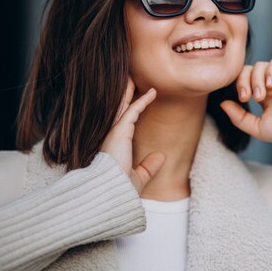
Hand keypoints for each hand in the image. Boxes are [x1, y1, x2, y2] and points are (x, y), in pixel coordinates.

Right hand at [100, 78, 164, 193]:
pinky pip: (133, 110)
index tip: (140, 98)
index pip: (123, 122)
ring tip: (135, 76)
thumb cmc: (119, 190)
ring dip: (129, 90)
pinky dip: (143, 100)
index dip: (130, 108)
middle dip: (125, 94)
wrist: (110, 195)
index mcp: (114, 145)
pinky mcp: (120, 132)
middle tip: (131, 78)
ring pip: (122, 105)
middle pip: (119, 109)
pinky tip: (153, 92)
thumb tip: (161, 156)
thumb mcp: (138, 177)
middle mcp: (111, 136)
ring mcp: (114, 132)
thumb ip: (148, 167)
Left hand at [220, 57, 271, 146]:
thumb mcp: (258, 127)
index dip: (237, 86)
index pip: (242, 81)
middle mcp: (271, 83)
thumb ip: (238, 117)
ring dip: (255, 80)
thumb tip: (222, 103)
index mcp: (263, 95)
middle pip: (247, 70)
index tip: (241, 100)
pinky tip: (270, 84)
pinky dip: (270, 71)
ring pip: (259, 65)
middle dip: (243, 82)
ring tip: (261, 96)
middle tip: (246, 97)